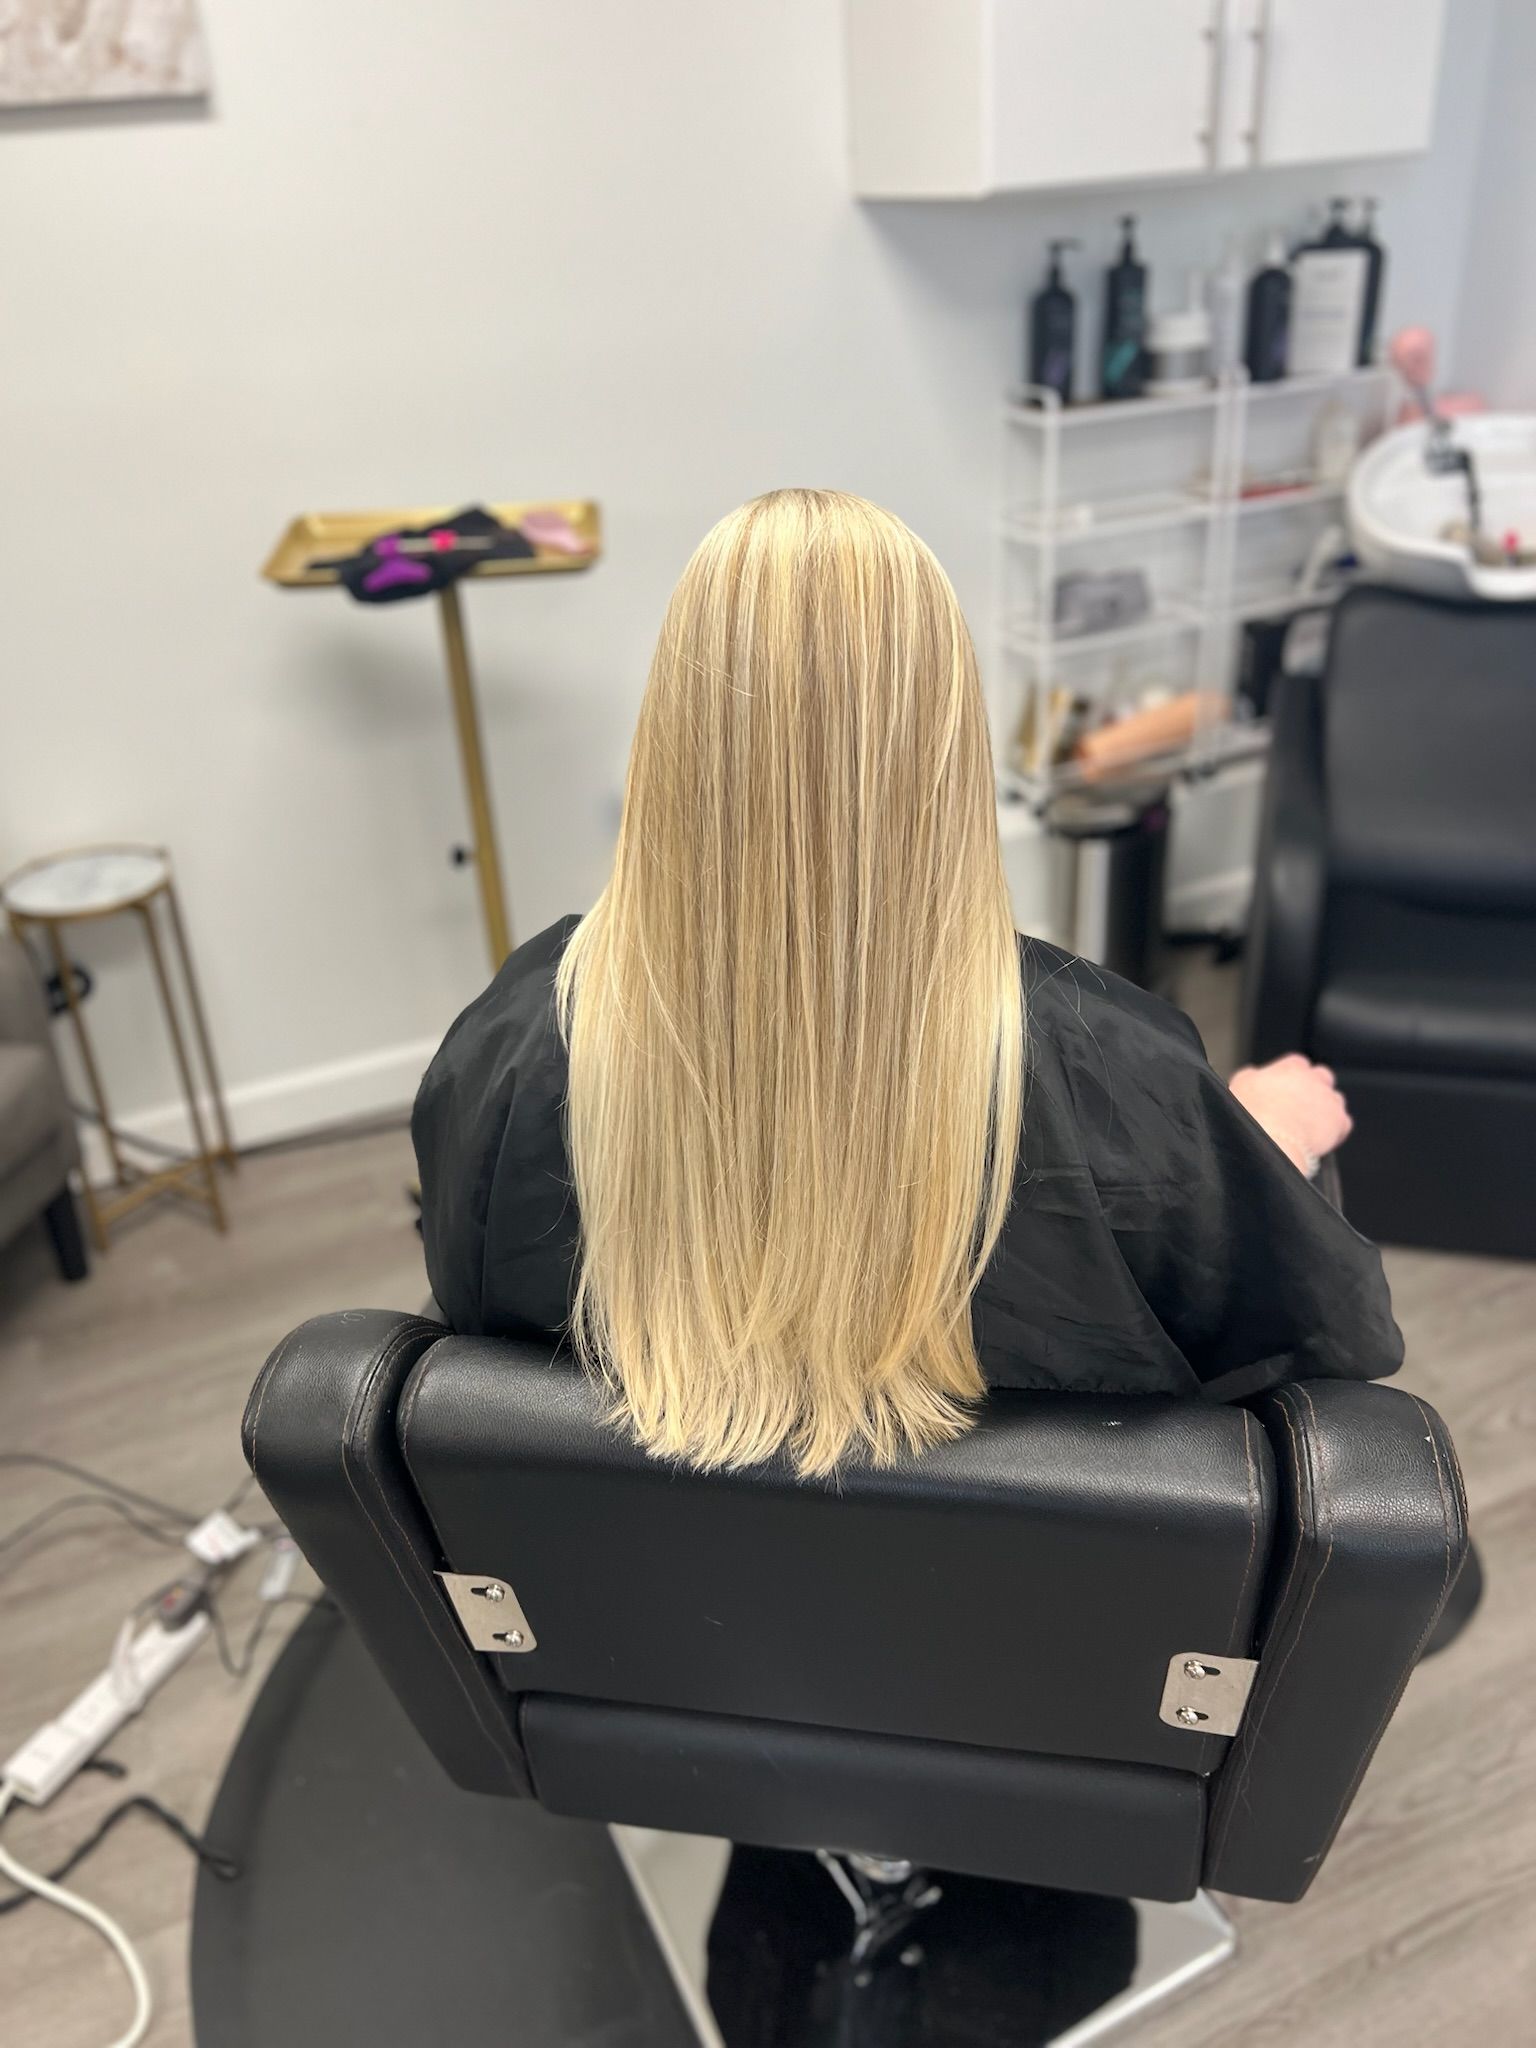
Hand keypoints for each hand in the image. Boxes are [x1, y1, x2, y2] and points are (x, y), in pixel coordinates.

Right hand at [1228, 1054, 1352, 1176]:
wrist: (1271, 1141)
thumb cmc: (1251, 1113)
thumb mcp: (1240, 1084)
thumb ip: (1252, 1075)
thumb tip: (1255, 1074)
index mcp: (1291, 1068)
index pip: (1298, 1064)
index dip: (1291, 1077)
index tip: (1284, 1089)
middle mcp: (1314, 1079)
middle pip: (1322, 1077)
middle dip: (1314, 1088)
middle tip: (1299, 1107)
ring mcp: (1330, 1099)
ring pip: (1335, 1099)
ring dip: (1326, 1109)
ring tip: (1308, 1126)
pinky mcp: (1340, 1121)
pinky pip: (1343, 1123)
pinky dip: (1335, 1131)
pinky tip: (1320, 1139)